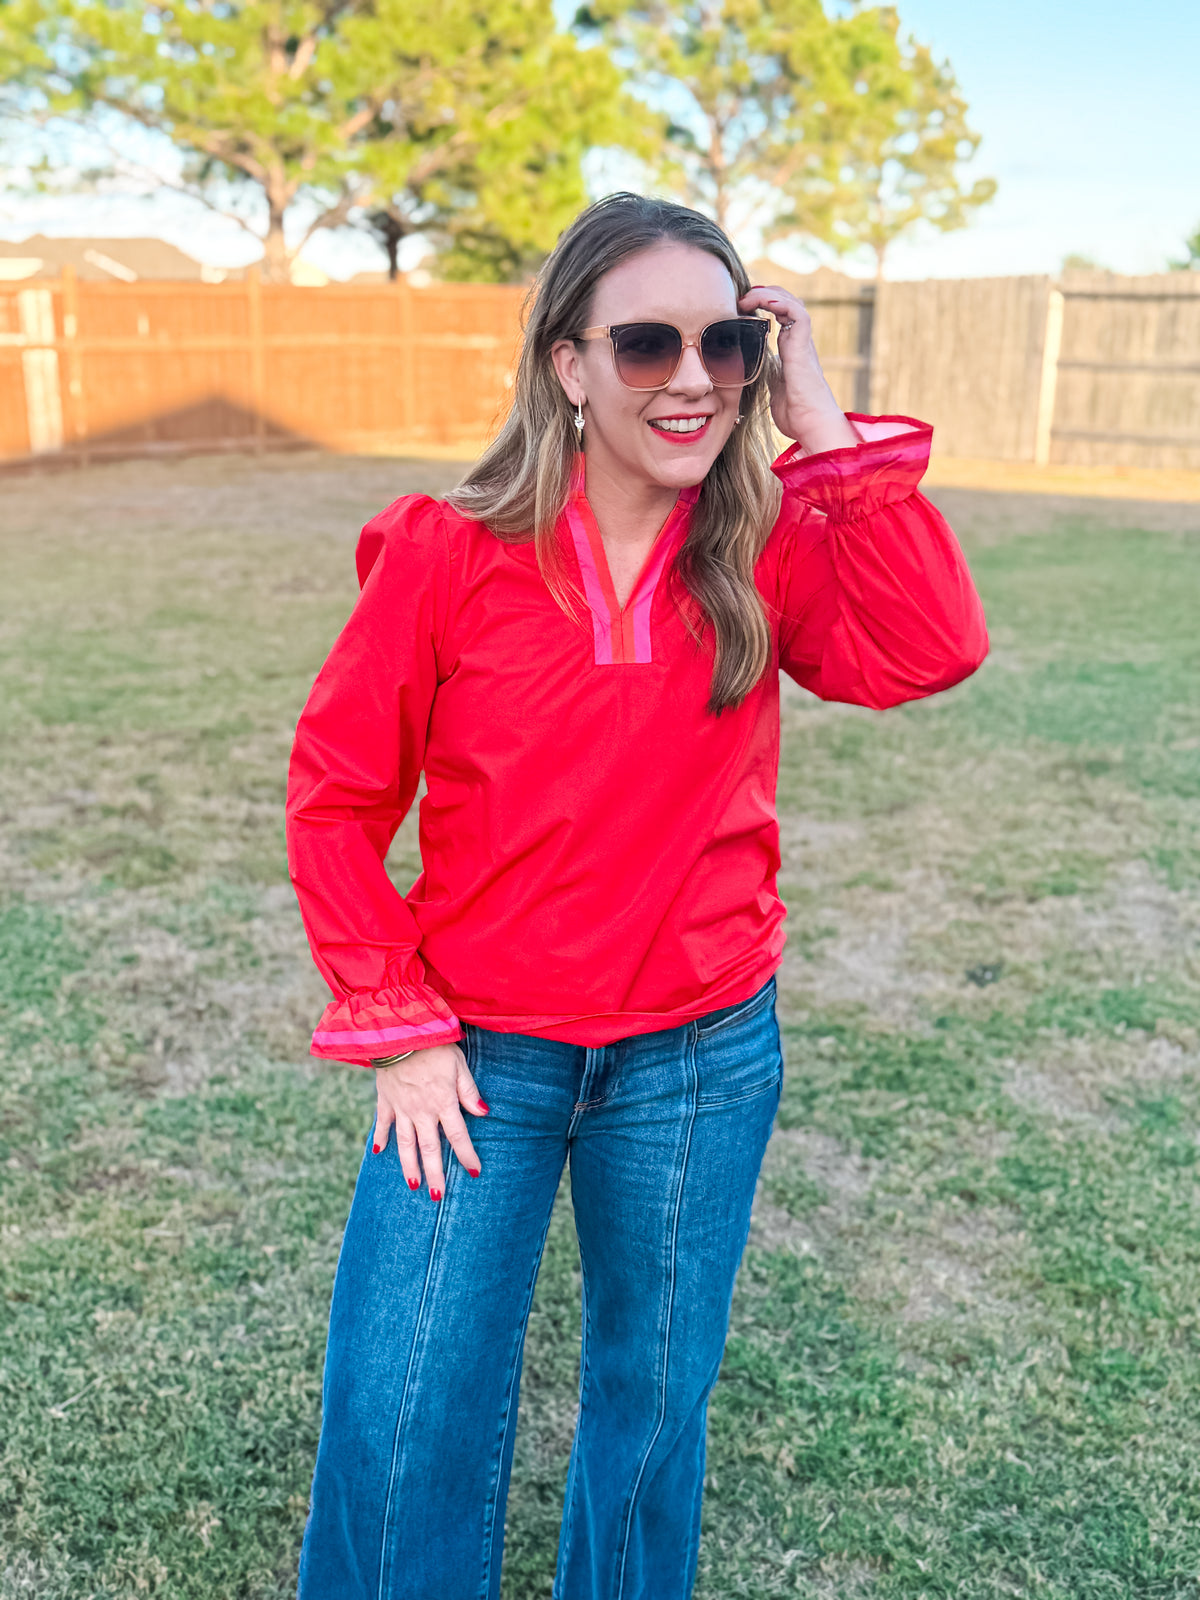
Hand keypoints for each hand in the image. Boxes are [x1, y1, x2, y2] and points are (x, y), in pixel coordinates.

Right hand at [371, 1042, 487, 1199]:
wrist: (398, 1032)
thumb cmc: (434, 1045)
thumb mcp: (459, 1065)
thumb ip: (469, 1091)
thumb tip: (483, 1113)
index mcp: (443, 1102)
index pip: (458, 1136)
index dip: (467, 1155)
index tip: (474, 1172)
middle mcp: (421, 1111)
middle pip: (429, 1149)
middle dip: (435, 1173)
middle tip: (438, 1196)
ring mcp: (401, 1108)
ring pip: (406, 1144)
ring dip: (409, 1166)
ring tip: (414, 1185)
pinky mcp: (385, 1100)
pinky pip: (382, 1123)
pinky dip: (379, 1138)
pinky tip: (378, 1153)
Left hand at [737, 285, 859, 453]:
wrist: (811, 425)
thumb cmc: (795, 414)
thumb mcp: (772, 388)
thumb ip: (766, 375)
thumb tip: (751, 371)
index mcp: (791, 350)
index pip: (781, 315)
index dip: (764, 304)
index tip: (742, 306)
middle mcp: (799, 343)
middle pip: (787, 303)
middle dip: (765, 294)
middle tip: (742, 299)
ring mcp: (803, 344)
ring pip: (792, 303)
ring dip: (769, 294)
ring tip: (748, 298)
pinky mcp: (804, 347)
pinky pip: (798, 314)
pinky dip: (781, 302)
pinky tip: (764, 302)